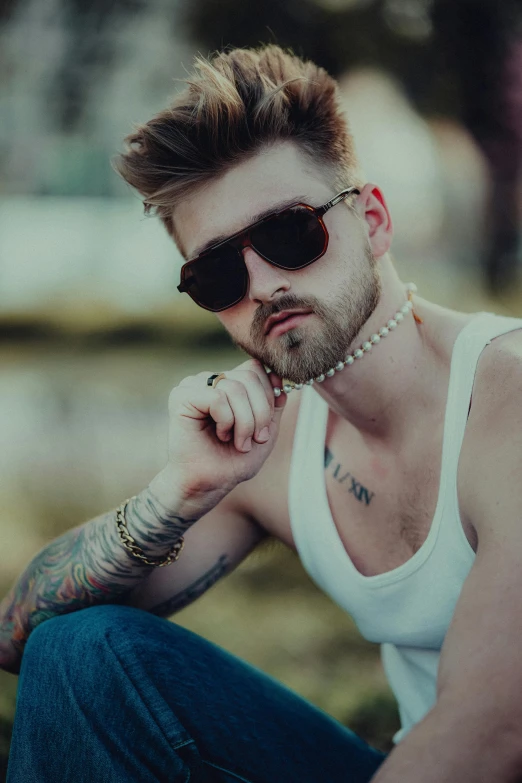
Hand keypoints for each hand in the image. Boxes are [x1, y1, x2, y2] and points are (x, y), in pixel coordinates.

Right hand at [161, 359, 286, 502]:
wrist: (209, 484)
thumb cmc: (233, 460)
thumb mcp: (265, 430)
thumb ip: (273, 404)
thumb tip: (278, 377)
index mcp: (227, 383)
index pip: (255, 369)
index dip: (268, 396)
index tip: (265, 427)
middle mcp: (210, 379)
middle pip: (249, 377)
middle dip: (260, 412)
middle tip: (256, 438)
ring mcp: (193, 385)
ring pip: (235, 389)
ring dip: (244, 422)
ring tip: (238, 442)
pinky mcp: (181, 396)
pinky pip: (217, 398)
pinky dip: (226, 421)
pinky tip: (220, 435)